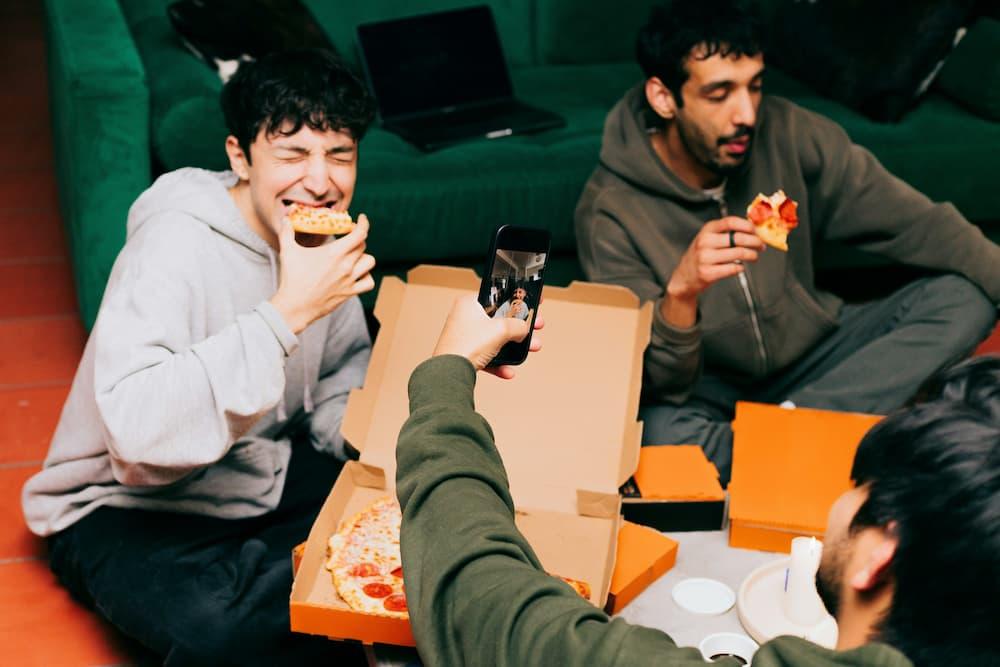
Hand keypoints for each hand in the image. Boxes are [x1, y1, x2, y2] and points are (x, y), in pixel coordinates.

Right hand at [269, 214, 375, 333]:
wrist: (295, 306)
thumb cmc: (292, 279)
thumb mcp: (288, 252)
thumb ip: (287, 232)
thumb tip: (286, 219)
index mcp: (334, 253)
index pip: (359, 234)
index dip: (364, 223)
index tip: (362, 219)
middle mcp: (346, 266)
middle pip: (363, 245)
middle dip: (357, 239)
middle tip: (349, 239)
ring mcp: (349, 280)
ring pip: (370, 262)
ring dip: (364, 256)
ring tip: (354, 256)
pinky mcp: (350, 293)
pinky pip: (369, 282)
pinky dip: (367, 276)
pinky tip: (358, 274)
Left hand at [433, 295, 543, 379]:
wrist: (450, 373)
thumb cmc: (467, 345)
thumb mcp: (501, 329)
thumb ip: (518, 326)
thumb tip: (524, 329)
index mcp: (469, 304)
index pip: (497, 297)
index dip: (516, 299)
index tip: (531, 301)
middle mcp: (465, 318)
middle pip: (500, 319)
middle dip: (521, 326)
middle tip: (536, 325)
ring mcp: (465, 337)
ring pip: (496, 340)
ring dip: (515, 346)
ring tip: (532, 348)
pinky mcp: (465, 355)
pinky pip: (488, 357)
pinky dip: (500, 363)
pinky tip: (509, 371)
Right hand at [666, 216, 763, 301]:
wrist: (684, 277)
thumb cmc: (701, 256)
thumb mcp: (708, 239)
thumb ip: (725, 233)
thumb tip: (752, 230)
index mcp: (706, 230)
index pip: (730, 222)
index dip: (747, 225)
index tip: (756, 231)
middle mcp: (705, 242)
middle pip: (738, 238)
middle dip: (755, 242)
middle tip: (761, 246)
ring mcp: (705, 258)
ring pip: (739, 253)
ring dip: (752, 255)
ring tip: (754, 256)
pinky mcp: (708, 273)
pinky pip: (733, 268)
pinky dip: (741, 267)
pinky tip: (740, 266)